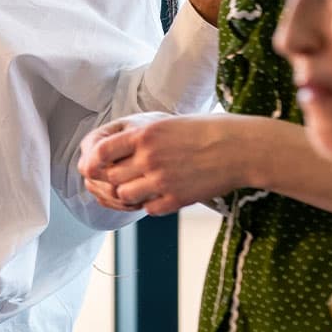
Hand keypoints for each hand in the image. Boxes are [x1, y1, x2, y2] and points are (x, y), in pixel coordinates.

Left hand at [78, 113, 251, 215]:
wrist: (238, 147)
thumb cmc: (201, 130)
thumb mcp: (162, 122)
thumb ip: (133, 136)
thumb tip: (104, 150)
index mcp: (144, 135)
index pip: (100, 152)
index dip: (93, 161)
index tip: (95, 165)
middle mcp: (149, 158)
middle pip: (110, 178)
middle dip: (111, 179)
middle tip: (120, 177)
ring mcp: (162, 181)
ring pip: (125, 196)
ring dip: (129, 194)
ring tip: (141, 186)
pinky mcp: (176, 199)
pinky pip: (149, 209)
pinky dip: (150, 204)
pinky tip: (160, 193)